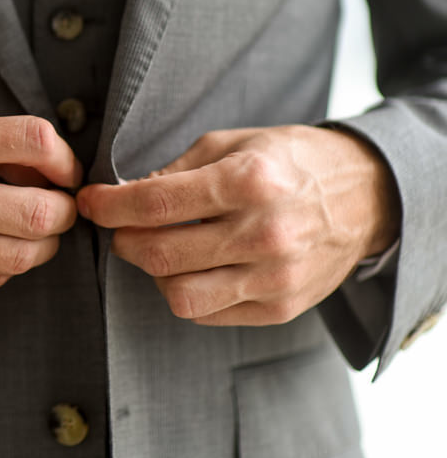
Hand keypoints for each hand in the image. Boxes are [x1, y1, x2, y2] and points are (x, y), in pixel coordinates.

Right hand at [0, 113, 83, 298]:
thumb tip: (44, 170)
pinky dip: (2, 265)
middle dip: (64, 213)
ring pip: (23, 256)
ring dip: (40, 247)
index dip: (65, 159)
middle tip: (58, 210)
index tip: (63, 171)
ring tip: (30, 235)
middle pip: (44, 212)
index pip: (36, 141)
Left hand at [76, 125, 399, 325]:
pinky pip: (207, 313)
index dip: (108, 206)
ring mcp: (275, 277)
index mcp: (250, 181)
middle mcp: (265, 233)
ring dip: (153, 273)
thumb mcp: (234, 144)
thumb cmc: (290, 162)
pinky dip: (186, 292)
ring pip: (178, 295)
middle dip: (122, 241)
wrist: (368, 196)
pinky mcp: (280, 307)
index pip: (155, 203)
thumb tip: (125, 195)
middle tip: (120, 229)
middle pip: (158, 254)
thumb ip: (176, 170)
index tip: (89, 203)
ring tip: (158, 249)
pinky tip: (193, 267)